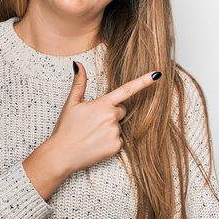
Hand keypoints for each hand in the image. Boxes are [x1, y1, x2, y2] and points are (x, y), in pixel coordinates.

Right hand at [23, 61, 160, 199]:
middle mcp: (111, 118)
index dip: (143, 82)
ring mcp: (115, 133)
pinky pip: (119, 139)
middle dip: (112, 112)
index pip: (127, 90)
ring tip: (92, 133)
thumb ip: (79, 83)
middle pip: (122, 110)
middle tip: (94, 120)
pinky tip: (97, 143)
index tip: (156, 75)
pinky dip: (110, 140)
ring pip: (119, 125)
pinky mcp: (116, 146)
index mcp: (102, 105)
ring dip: (110, 127)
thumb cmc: (66, 129)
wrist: (62, 154)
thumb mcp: (71, 103)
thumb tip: (78, 64)